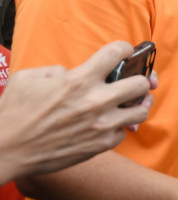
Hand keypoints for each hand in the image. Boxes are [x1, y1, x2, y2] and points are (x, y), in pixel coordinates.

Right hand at [0, 41, 154, 184]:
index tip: (124, 53)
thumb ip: (57, 71)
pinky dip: (118, 127)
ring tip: (128, 104)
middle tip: (132, 81)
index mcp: (78, 80)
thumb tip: (72, 73)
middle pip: (141, 83)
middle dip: (139, 79)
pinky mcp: (101, 145)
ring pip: (142, 110)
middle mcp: (96, 101)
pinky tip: (107, 124)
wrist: (6, 150)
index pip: (117, 52)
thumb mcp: (28, 78)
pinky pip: (123, 132)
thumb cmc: (13, 113)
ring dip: (136, 105)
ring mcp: (102, 125)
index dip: (124, 49)